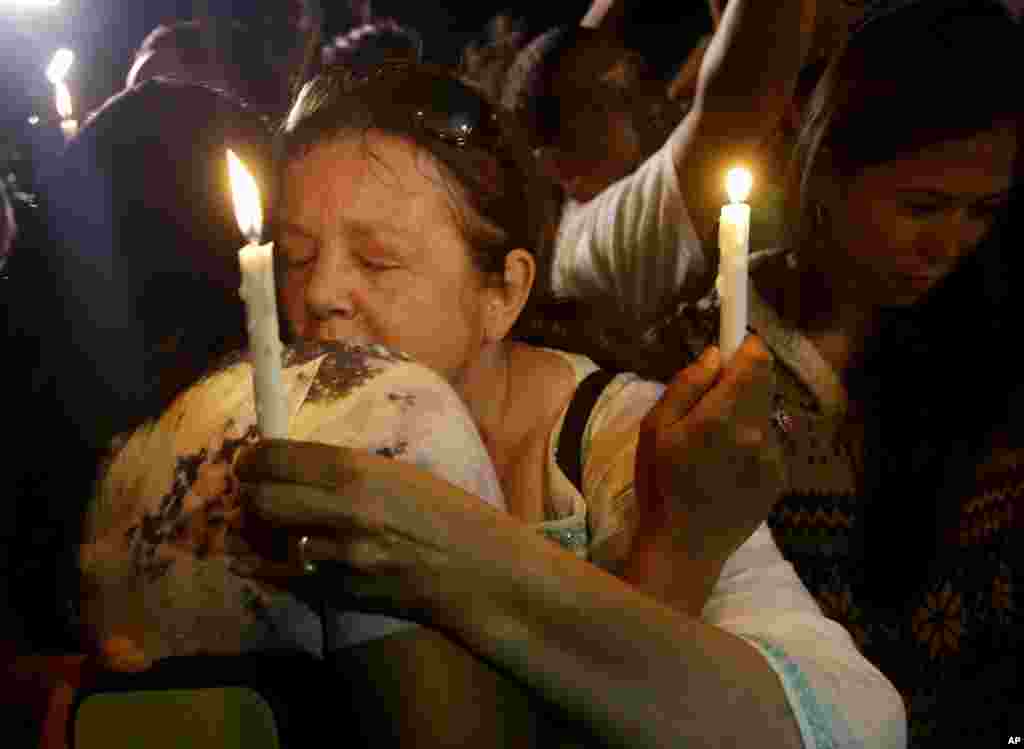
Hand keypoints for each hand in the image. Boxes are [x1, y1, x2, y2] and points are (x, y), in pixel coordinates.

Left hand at [229, 441, 493, 620]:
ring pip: (265, 543)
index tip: (250, 463)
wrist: (479, 571)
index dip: (252, 460)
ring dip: (255, 533)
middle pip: (259, 500)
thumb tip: (289, 470)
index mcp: (358, 471)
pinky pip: (281, 578)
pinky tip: (255, 559)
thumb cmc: (446, 514)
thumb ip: (343, 473)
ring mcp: (338, 558)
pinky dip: (263, 566)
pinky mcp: (338, 593)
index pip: (275, 459)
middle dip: (249, 495)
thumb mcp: (397, 475)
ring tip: (259, 527)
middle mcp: (341, 511)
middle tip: (251, 493)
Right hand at [633, 336, 783, 571]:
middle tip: (711, 403)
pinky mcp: (779, 478)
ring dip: (745, 415)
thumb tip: (716, 355)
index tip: (731, 350)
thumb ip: (686, 385)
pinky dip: (750, 444)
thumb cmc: (660, 484)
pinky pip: (767, 444)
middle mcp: (756, 431)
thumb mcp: (655, 429)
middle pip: (764, 383)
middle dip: (742, 382)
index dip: (745, 349)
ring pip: (764, 414)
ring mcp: (773, 456)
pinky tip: (726, 468)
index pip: (756, 360)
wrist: (684, 546)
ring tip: (714, 445)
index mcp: (723, 416)